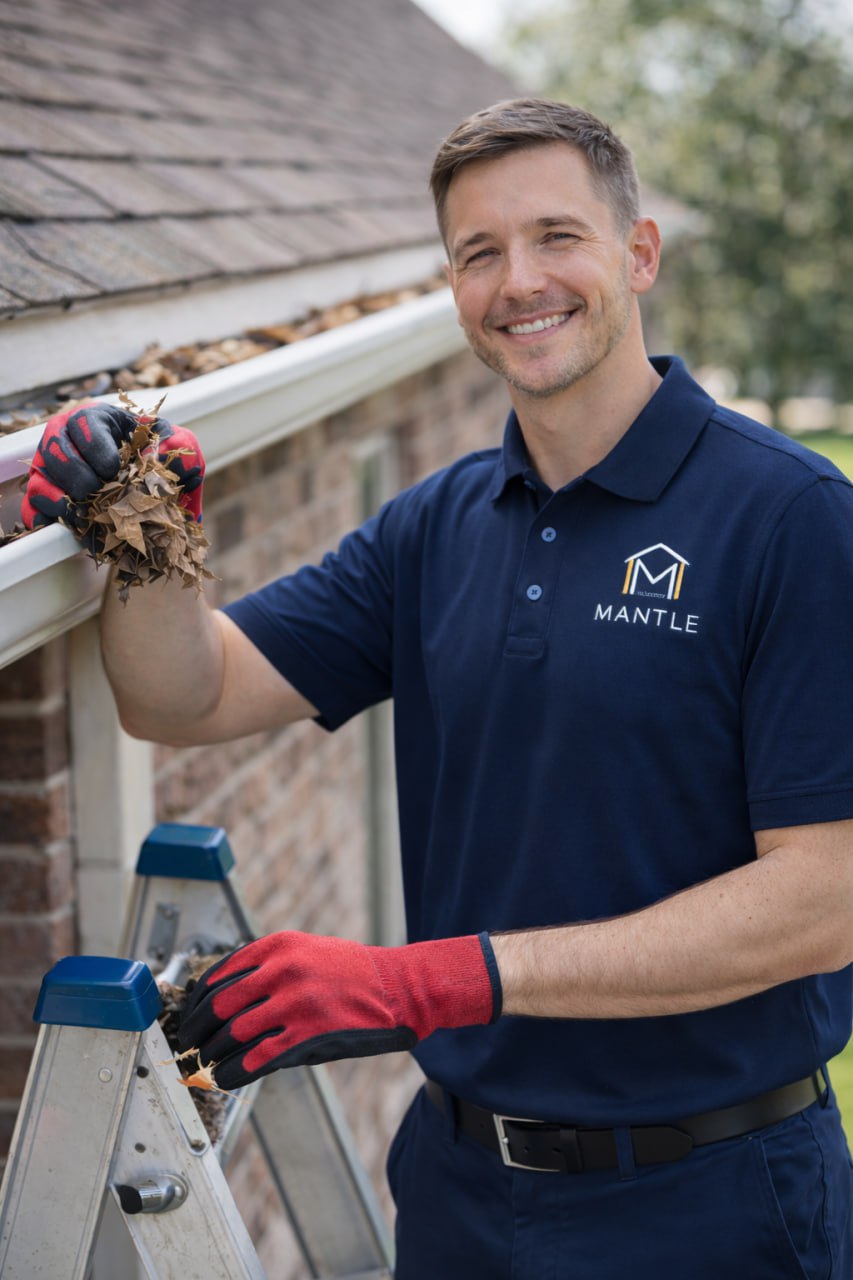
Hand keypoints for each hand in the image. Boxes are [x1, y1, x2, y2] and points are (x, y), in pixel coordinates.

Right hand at [22, 402, 205, 531]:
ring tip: (85, 513)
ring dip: (61, 500)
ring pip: (39, 480)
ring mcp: (53, 471)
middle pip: (54, 449)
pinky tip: (70, 526)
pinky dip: (47, 519)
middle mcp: (67, 441)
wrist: (161, 498)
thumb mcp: (180, 446)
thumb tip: (152, 457)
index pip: (83, 422)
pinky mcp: (48, 500)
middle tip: (98, 491)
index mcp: (98, 420)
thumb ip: (177, 444)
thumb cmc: (165, 461)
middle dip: (77, 474)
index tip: (112, 468)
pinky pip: (33, 509)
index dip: (95, 446)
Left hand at [177, 930, 500, 1089]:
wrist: (399, 988)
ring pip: (234, 1033)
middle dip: (198, 1028)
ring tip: (205, 1063)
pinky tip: (226, 1077)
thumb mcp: (308, 953)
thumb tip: (227, 997)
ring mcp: (295, 1002)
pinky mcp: (308, 1034)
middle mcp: (282, 969)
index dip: (198, 999)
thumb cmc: (353, 973)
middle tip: (189, 1042)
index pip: (221, 972)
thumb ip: (269, 968)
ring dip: (213, 1053)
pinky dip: (235, 1070)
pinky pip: (258, 1057)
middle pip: (221, 1003)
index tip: (190, 1013)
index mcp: (279, 946)